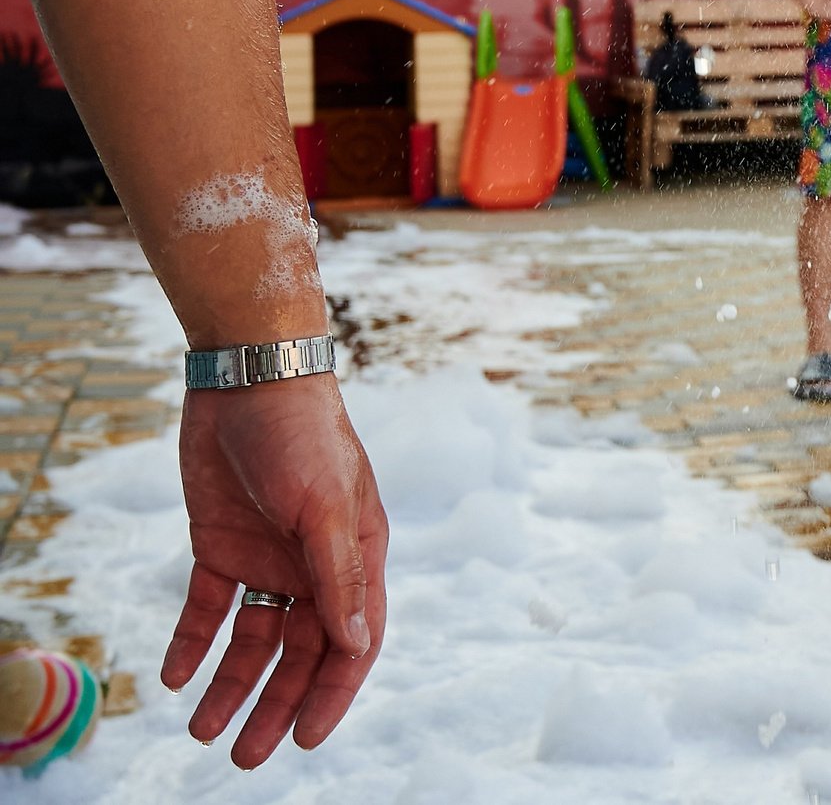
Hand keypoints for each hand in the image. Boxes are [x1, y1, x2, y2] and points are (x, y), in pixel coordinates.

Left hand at [162, 378, 388, 767]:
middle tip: (243, 756)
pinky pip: (207, 609)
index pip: (352, 642)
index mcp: (356, 557)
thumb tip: (356, 644)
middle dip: (274, 706)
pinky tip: (172, 676)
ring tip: (199, 731)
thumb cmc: (303, 434)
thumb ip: (340, 575)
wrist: (246, 377)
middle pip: (298, 653)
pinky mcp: (221, 545)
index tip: (306, 740)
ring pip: (252, 640)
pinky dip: (191, 643)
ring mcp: (268, 557)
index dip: (332, 693)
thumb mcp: (324, 505)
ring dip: (229, 686)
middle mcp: (315, 565)